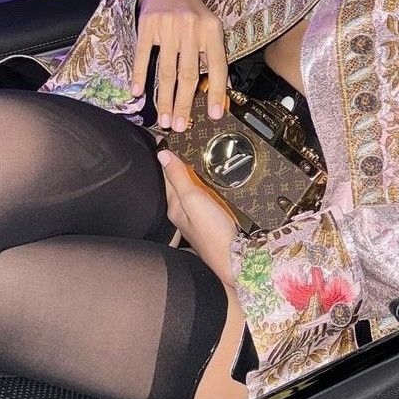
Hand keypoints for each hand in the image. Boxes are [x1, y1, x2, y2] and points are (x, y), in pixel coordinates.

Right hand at [132, 0, 228, 130]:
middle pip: (188, 74)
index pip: (217, 67)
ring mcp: (168, 26)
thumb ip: (213, 57)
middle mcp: (191, 28)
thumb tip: (223, 93)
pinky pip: (142, 55)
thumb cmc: (192, 12)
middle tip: (180, 126)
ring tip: (164, 118)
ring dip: (164, 98)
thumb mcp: (210, 29)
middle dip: (184, 104)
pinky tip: (137, 92)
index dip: (217, 93)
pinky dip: (139, 75)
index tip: (213, 115)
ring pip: (166, 70)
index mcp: (212, 30)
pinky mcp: (147, 24)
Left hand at [156, 148, 237, 287]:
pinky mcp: (212, 223)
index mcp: (174, 206)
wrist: (236, 260)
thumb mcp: (193, 199)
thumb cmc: (213, 232)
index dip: (169, 157)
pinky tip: (214, 184)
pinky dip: (207, 189)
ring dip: (195, 177)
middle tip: (187, 144)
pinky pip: (205, 200)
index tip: (170, 138)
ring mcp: (197, 219)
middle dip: (182, 166)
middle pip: (179, 184)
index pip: (167, 176)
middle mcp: (183, 213)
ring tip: (200, 158)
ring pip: (193, 192)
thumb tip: (163, 154)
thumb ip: (179, 177)